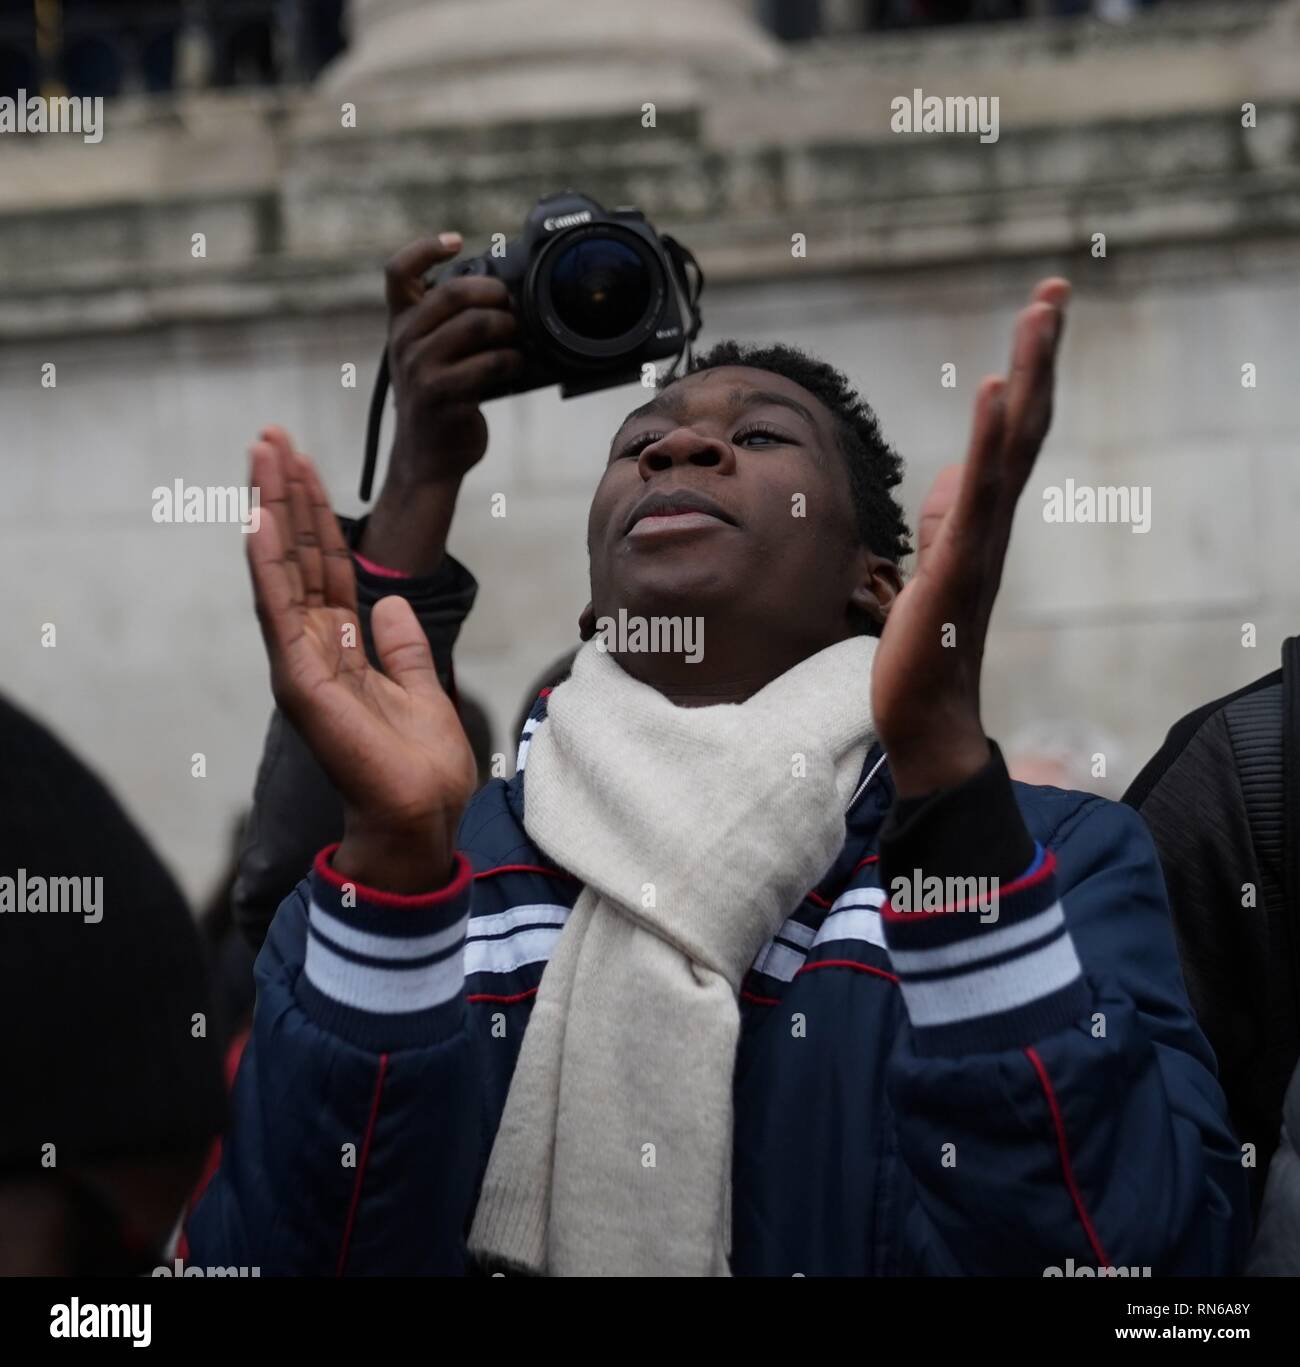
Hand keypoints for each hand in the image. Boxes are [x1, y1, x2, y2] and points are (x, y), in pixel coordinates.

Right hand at [247, 426, 476, 890]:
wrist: (421, 811)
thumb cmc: (419, 762)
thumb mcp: (419, 685)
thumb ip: (401, 644)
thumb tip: (391, 604)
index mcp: (342, 646)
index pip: (324, 565)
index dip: (316, 513)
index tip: (303, 462)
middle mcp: (313, 647)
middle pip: (297, 556)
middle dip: (286, 495)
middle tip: (270, 436)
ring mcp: (302, 661)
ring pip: (282, 571)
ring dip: (272, 510)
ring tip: (261, 455)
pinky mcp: (300, 679)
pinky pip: (280, 612)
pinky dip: (268, 566)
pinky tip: (258, 520)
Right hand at [359, 235, 523, 574]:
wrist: (425, 460)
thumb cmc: (437, 402)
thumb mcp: (426, 358)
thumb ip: (446, 325)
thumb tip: (503, 296)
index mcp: (399, 325)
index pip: (398, 272)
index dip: (425, 248)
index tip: (455, 240)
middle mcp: (404, 342)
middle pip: (452, 293)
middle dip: (492, 293)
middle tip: (510, 305)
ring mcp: (420, 369)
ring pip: (476, 325)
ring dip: (508, 327)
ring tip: (517, 338)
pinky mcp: (442, 395)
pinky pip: (489, 363)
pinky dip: (512, 360)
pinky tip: (517, 365)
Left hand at [871, 279, 1070, 798]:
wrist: (926, 717)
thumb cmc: (928, 648)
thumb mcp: (931, 568)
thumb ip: (945, 521)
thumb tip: (953, 475)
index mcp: (985, 519)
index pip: (1012, 434)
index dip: (1027, 374)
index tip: (1039, 315)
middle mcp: (994, 522)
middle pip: (1026, 424)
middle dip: (1040, 355)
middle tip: (1055, 288)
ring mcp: (981, 542)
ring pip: (1011, 447)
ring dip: (1027, 376)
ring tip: (1041, 313)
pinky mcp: (958, 565)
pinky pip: (977, 494)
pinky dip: (987, 438)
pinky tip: (993, 388)